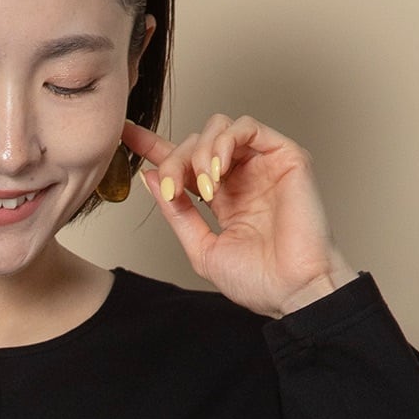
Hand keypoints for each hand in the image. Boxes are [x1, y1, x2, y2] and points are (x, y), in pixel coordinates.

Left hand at [122, 114, 359, 318]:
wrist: (292, 291)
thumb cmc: (257, 280)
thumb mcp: (201, 248)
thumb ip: (176, 213)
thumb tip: (151, 177)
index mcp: (222, 198)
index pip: (185, 163)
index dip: (155, 146)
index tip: (126, 134)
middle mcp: (242, 177)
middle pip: (195, 143)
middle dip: (175, 161)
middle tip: (172, 189)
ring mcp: (264, 165)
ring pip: (219, 128)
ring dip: (199, 152)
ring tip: (202, 186)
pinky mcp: (286, 156)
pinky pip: (247, 127)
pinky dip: (224, 143)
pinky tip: (217, 172)